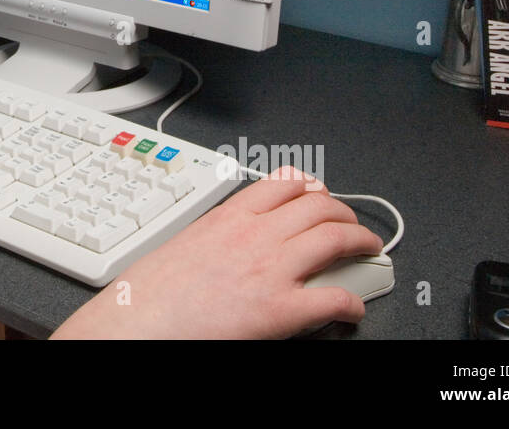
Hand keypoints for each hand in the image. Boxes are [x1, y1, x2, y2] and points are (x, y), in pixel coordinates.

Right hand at [51, 166, 383, 338]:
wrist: (139, 324)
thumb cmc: (151, 294)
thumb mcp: (185, 244)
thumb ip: (218, 236)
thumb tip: (232, 244)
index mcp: (228, 217)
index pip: (284, 184)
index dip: (313, 188)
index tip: (321, 195)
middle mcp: (255, 236)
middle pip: (318, 205)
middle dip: (345, 213)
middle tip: (352, 225)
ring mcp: (271, 269)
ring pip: (334, 238)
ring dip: (361, 243)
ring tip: (369, 251)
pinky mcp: (281, 309)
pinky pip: (334, 298)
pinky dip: (352, 303)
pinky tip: (353, 309)